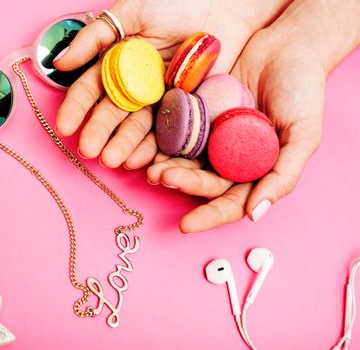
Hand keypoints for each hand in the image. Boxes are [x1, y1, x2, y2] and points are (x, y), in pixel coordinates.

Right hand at [55, 0, 286, 168]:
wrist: (228, 5)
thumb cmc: (178, 2)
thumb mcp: (132, 12)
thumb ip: (95, 37)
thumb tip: (60, 63)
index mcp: (118, 65)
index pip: (91, 90)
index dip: (77, 108)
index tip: (65, 127)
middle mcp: (136, 88)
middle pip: (113, 114)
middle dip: (99, 133)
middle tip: (88, 151)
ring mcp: (160, 101)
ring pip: (138, 128)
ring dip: (124, 146)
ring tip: (113, 161)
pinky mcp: (186, 110)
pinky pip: (169, 131)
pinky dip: (156, 148)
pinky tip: (142, 160)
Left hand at [148, 6, 329, 232]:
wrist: (286, 46)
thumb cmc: (303, 90)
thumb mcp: (303, 134)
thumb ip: (283, 174)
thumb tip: (255, 214)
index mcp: (256, 171)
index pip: (230, 202)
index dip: (209, 215)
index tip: (185, 225)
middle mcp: (231, 160)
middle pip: (203, 181)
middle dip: (183, 183)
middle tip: (162, 178)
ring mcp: (213, 138)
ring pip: (186, 160)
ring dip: (168, 166)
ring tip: (151, 168)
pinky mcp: (198, 115)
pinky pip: (179, 132)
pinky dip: (164, 141)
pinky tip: (150, 146)